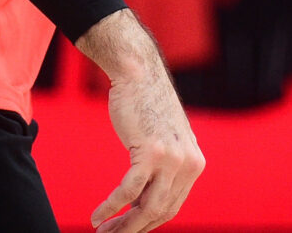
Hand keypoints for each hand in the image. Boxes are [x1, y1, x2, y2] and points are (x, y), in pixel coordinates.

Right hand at [77, 10, 204, 231]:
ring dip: (121, 225)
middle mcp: (189, 164)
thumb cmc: (146, 106)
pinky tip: (96, 216)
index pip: (172, 206)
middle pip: (160, 211)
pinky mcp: (151, 152)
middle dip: (133, 229)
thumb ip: (164, 168)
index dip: (148, 223)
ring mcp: (172, 159)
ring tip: (101, 232)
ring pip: (146, 208)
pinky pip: (128, 191)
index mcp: (194, 164)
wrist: (139, 74)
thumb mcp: (165, 140)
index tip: (127, 230)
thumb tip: (146, 202)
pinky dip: (110, 207)